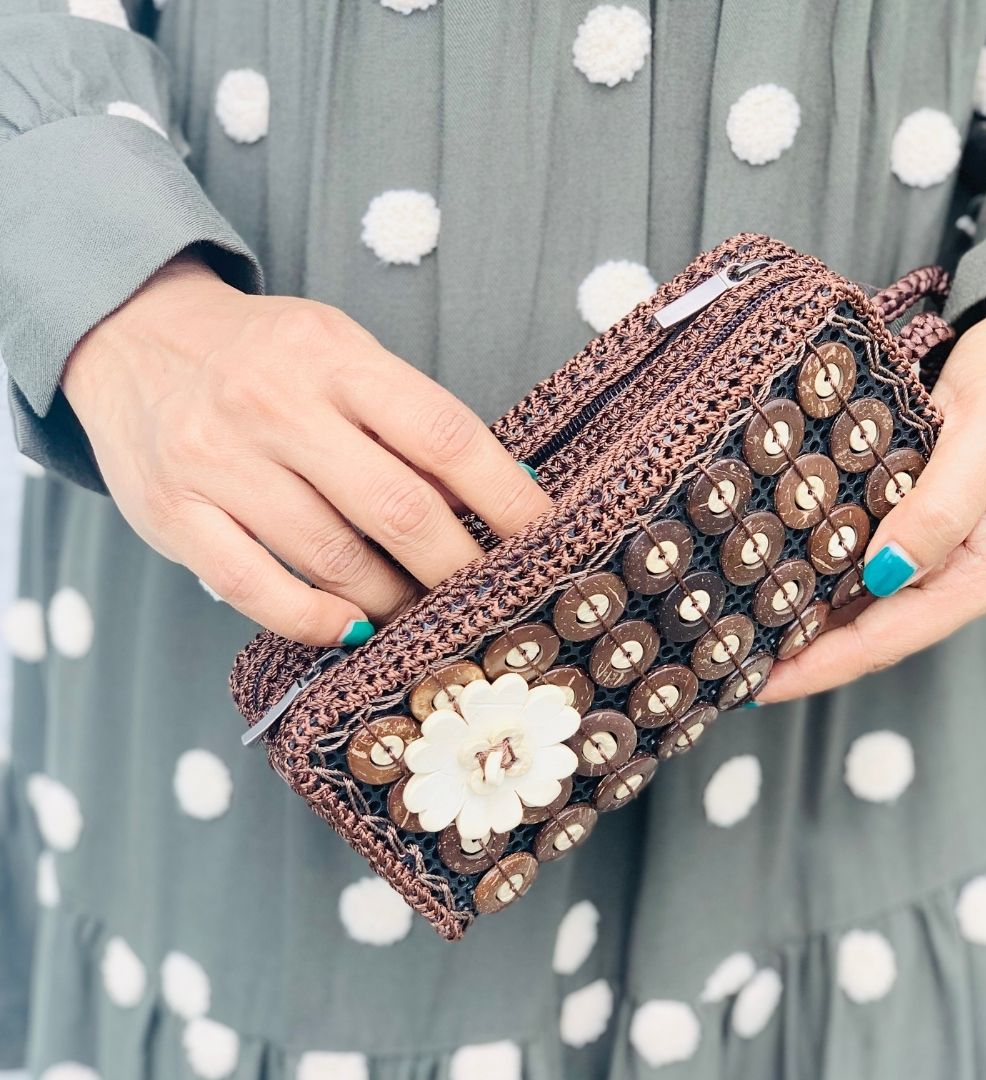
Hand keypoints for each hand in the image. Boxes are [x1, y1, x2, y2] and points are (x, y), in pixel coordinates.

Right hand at [62, 254, 550, 644]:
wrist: (132, 337)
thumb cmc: (261, 356)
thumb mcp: (339, 352)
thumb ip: (406, 417)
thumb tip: (501, 492)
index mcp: (332, 356)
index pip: (443, 433)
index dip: (506, 495)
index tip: (546, 537)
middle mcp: (274, 403)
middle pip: (399, 507)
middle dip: (460, 567)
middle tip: (490, 596)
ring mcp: (217, 460)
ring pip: (335, 558)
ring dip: (396, 600)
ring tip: (423, 612)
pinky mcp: (173, 513)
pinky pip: (257, 589)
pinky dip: (316, 620)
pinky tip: (353, 627)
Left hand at [760, 292, 985, 702]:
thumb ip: (940, 507)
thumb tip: (883, 572)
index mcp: (985, 571)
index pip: (887, 639)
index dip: (819, 666)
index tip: (757, 683)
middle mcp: (965, 577)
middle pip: (872, 637)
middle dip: (802, 659)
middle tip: (726, 664)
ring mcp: (949, 558)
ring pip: (868, 612)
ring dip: (807, 629)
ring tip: (740, 637)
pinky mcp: (931, 533)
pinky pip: (870, 576)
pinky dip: (823, 588)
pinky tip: (780, 586)